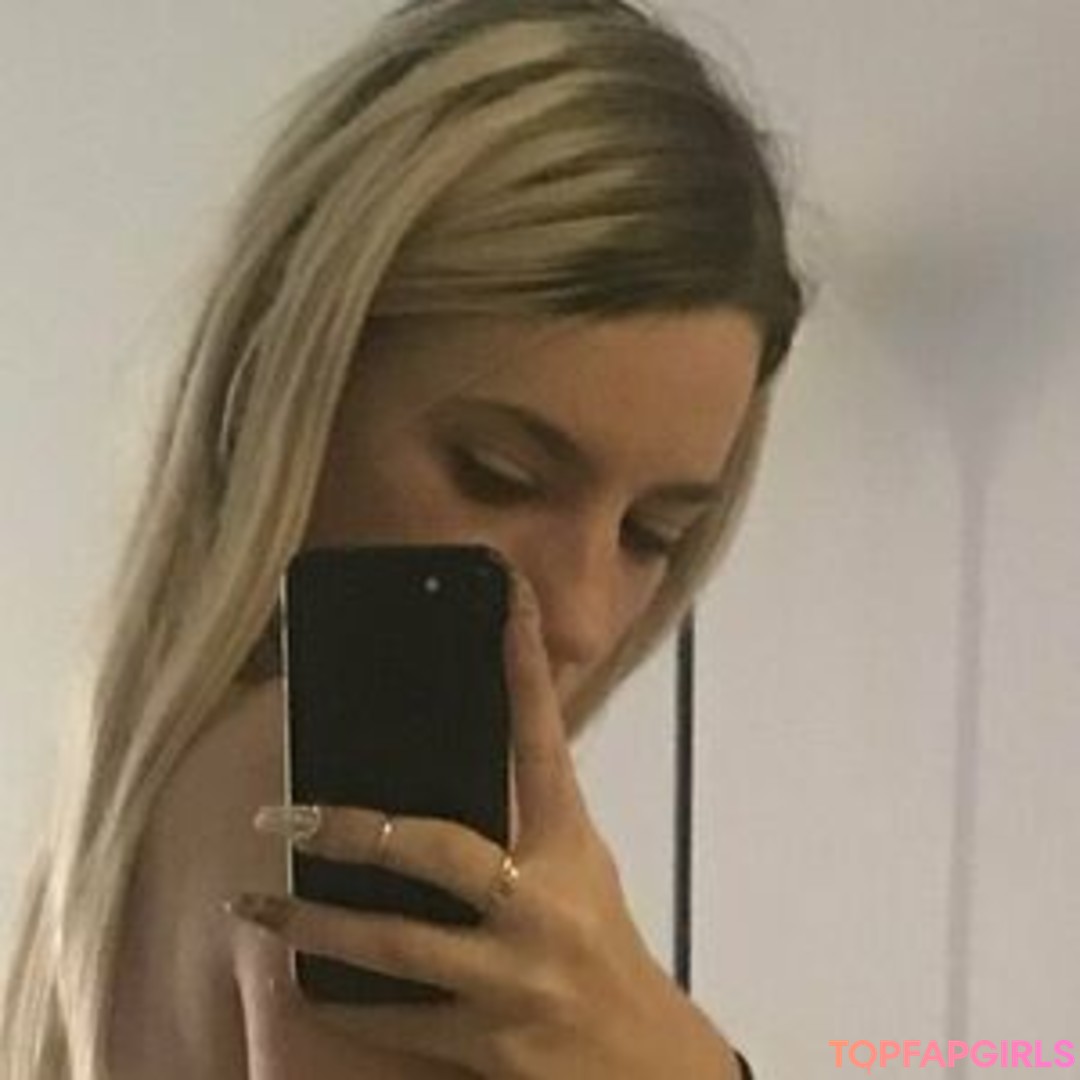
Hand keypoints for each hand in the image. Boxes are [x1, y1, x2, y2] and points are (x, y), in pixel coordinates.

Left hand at [226, 569, 739, 1078]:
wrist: (644, 1064)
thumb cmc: (600, 949)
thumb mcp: (577, 868)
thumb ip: (526, 816)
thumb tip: (456, 759)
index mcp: (566, 843)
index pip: (543, 737)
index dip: (523, 661)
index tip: (502, 595)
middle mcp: (539, 902)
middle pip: (435, 848)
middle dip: (352, 830)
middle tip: (284, 814)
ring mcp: (512, 977)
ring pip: (393, 943)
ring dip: (313, 926)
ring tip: (253, 906)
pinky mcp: (486, 1043)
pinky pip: (391, 1018)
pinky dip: (341, 1001)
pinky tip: (300, 985)